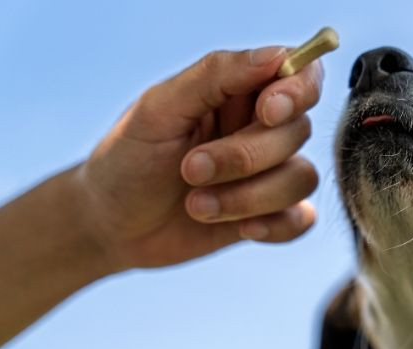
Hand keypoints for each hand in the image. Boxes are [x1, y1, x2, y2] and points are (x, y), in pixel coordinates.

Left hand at [74, 47, 321, 269]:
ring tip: (197, 207)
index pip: (299, 75)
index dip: (297, 91)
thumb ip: (215, 75)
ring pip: (301, 178)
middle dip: (245, 157)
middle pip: (297, 131)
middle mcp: (261, 129)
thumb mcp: (158, 109)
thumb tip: (276, 55)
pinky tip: (241, 230)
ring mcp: (268, 174)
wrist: (110, 227)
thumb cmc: (127, 160)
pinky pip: (302, 219)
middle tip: (190, 169)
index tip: (268, 112)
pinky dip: (276, 226)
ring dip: (250, 198)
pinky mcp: (270, 216)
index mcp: (239, 92)